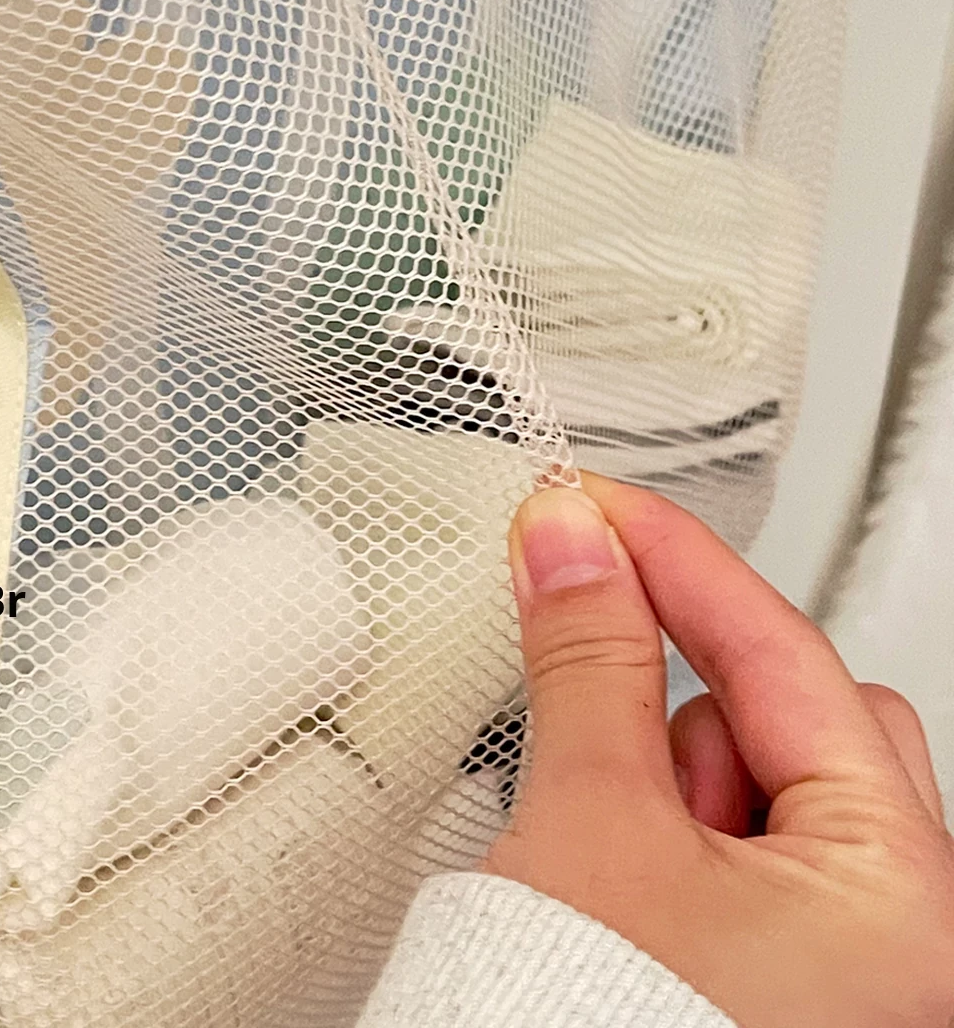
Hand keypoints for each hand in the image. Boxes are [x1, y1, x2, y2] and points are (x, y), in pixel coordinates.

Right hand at [487, 473, 953, 1027]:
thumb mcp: (589, 824)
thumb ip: (588, 660)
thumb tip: (574, 544)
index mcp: (905, 897)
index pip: (788, 656)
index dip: (680, 561)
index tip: (598, 506)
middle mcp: (910, 938)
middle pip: (803, 718)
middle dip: (690, 701)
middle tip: (597, 699)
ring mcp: (857, 969)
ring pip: (769, 788)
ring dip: (675, 783)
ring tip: (606, 863)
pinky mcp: (800, 987)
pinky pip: (747, 855)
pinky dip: (676, 837)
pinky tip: (620, 893)